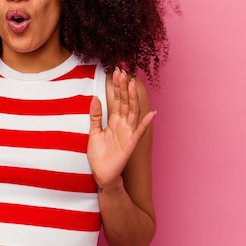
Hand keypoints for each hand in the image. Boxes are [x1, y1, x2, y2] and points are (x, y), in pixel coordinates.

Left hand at [87, 68, 155, 188]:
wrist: (101, 174)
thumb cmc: (99, 154)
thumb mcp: (93, 132)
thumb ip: (95, 115)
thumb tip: (95, 97)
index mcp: (114, 121)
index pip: (117, 100)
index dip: (117, 86)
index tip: (116, 72)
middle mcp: (123, 124)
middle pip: (125, 102)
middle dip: (123, 87)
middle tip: (122, 71)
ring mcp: (128, 133)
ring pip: (132, 112)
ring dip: (133, 98)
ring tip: (132, 84)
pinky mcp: (130, 144)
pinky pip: (139, 132)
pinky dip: (146, 123)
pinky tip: (152, 113)